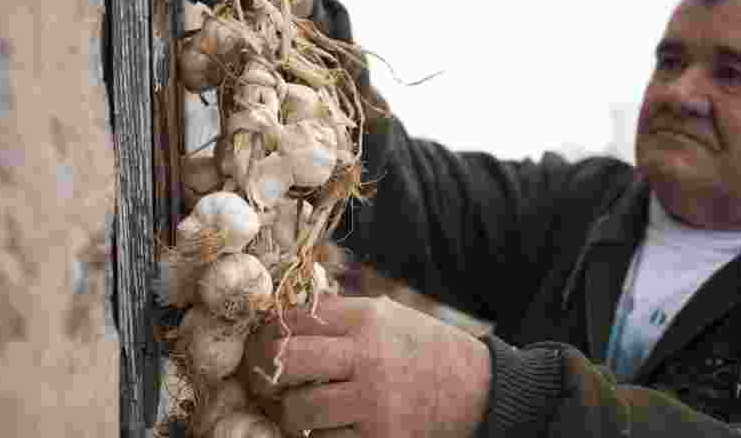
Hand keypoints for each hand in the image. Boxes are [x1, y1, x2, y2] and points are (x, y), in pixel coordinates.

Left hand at [243, 295, 491, 436]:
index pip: (296, 319)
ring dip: (293, 412)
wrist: (478, 389)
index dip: (268, 332)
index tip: (262, 344)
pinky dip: (321, 436)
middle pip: (288, 360)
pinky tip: (329, 427)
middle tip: (266, 379)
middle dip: (268, 371)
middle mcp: (367, 356)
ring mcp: (374, 401)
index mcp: (366, 319)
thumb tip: (284, 316)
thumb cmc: (423, 347)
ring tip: (299, 409)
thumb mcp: (387, 314)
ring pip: (301, 409)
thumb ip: (340, 314)